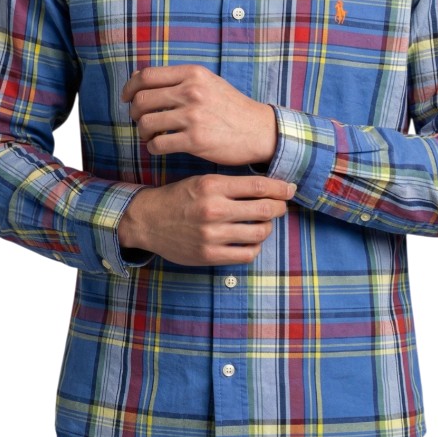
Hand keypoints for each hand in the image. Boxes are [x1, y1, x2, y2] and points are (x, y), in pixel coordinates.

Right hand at [118, 174, 295, 265]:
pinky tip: (250, 240)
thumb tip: (269, 187)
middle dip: (279, 207)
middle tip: (281, 206)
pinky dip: (254, 246)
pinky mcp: (209, 255)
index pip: (259, 186)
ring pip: (259, 233)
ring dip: (267, 227)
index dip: (280, 188)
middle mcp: (214, 210)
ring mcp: (212, 235)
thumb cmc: (179, 198)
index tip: (289, 189)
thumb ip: (232, 184)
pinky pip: (247, 254)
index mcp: (213, 186)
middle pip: (265, 209)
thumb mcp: (202, 181)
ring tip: (263, 223)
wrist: (148, 221)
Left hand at [122, 65, 276, 165]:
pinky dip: (153, 147)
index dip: (130, 87)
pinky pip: (158, 144)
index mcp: (193, 74)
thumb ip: (179, 79)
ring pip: (146, 123)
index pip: (146, 76)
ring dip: (143, 132)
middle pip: (141, 100)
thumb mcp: (208, 82)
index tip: (127, 98)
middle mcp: (192, 92)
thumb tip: (140, 78)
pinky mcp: (195, 140)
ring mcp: (193, 116)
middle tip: (141, 121)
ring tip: (151, 136)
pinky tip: (160, 147)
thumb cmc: (231, 107)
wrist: (259, 131)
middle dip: (135, 113)